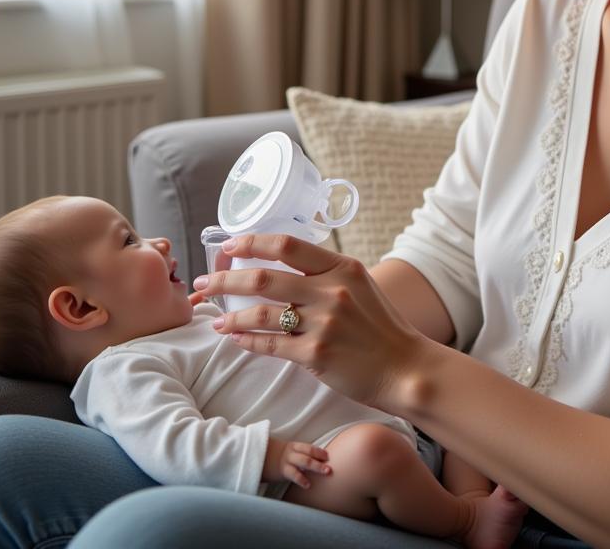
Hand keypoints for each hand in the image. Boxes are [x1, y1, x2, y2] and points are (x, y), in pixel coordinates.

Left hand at [192, 235, 426, 408]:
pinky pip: (270, 345)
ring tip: (215, 319)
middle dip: (225, 279)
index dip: (252, 242)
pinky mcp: (316, 355)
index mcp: (342, 268)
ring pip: (260, 313)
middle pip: (264, 277)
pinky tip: (234, 339)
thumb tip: (286, 265)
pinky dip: (247, 341)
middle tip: (204, 284)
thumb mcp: (360, 286)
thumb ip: (327, 275)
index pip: (287, 245)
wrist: (405, 368)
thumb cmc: (381, 327)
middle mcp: (331, 291)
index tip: (229, 245)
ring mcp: (324, 323)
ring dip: (230, 316)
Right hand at [265, 437, 330, 488]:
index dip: (318, 451)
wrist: (256, 458)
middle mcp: (291, 452)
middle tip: (331, 467)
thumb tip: (312, 464)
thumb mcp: (285, 454)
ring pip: (304, 461)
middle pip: (308, 454)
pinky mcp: (281, 470)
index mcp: (293, 446)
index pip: (308, 447)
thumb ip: (296, 457)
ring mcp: (286, 460)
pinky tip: (308, 485)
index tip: (328, 456)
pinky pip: (293, 474)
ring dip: (316, 467)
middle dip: (321, 460)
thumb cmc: (273, 459)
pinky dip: (302, 479)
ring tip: (326, 472)